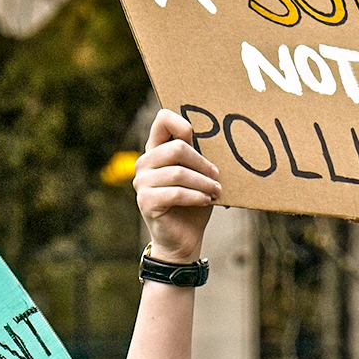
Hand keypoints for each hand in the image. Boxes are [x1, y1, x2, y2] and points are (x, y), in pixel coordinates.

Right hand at [135, 109, 221, 265]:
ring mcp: (142, 182)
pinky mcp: (146, 201)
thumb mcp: (198, 174)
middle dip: (202, 163)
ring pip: (178, 173)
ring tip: (216, 191)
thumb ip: (198, 154)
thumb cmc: (194, 202)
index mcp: (156, 150)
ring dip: (203, 183)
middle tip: (217, 176)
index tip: (200, 140)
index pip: (163, 120)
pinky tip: (207, 201)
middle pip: (177, 148)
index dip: (183, 123)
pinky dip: (196, 196)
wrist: (183, 239)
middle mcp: (144, 163)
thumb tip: (217, 133)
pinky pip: (176, 192)